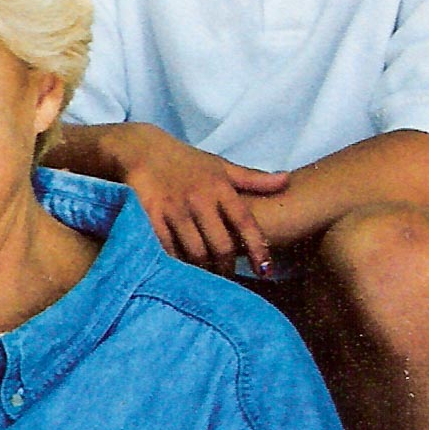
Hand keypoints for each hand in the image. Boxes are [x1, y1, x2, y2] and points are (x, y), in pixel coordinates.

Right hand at [119, 129, 288, 273]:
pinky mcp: (150, 216)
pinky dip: (175, 262)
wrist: (142, 150)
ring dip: (202, 270)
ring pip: (194, 250)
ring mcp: (174, 208)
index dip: (258, 248)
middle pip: (220, 244)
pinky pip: (166, 247)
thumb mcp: (220, 166)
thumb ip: (252, 178)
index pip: (245, 223)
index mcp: (220, 188)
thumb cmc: (185, 161)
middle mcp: (199, 199)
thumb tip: (287, 180)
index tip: (264, 270)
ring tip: (205, 279)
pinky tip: (179, 270)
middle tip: (227, 280)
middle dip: (226, 267)